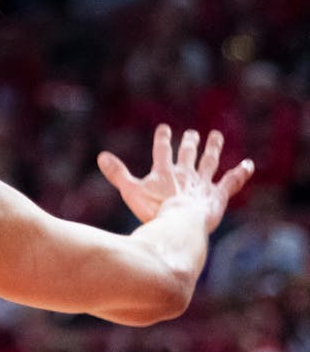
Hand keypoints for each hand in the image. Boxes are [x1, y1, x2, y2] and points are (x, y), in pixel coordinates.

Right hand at [98, 124, 253, 231]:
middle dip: (189, 142)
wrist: (181, 223)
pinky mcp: (218, 196)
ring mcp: (202, 184)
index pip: (162, 151)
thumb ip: (117, 173)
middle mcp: (185, 174)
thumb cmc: (154, 210)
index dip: (163, 139)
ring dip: (213, 148)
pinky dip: (241, 172)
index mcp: (164, 172)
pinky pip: (231, 181)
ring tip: (216, 136)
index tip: (165, 129)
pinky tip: (249, 164)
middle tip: (192, 133)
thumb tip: (101, 156)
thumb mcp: (130, 191)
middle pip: (187, 154)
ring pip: (209, 162)